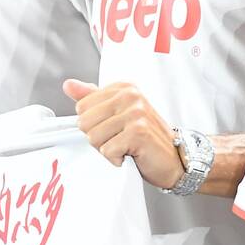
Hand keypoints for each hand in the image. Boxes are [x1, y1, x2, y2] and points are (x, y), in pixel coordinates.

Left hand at [63, 79, 184, 188]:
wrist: (176, 159)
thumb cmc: (147, 138)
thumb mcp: (118, 113)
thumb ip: (92, 98)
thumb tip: (68, 85)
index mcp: (123, 88)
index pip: (82, 107)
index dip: (94, 125)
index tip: (114, 128)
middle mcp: (130, 95)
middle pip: (85, 122)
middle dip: (98, 138)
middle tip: (120, 140)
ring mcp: (135, 112)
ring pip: (94, 138)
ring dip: (108, 150)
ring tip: (126, 147)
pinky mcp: (138, 132)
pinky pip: (107, 151)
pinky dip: (116, 159)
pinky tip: (131, 155)